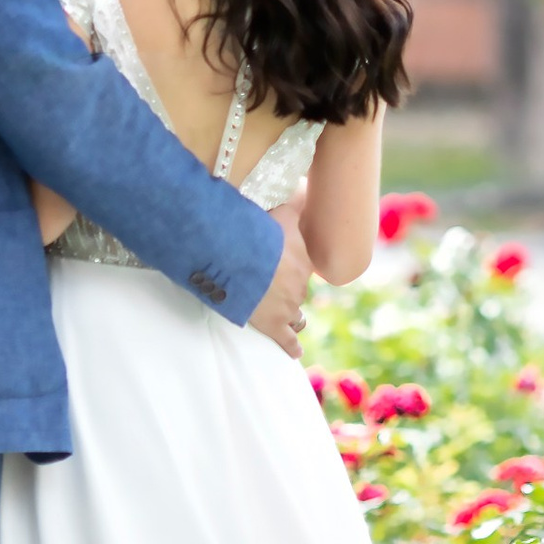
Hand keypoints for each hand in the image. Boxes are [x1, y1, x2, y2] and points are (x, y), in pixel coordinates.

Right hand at [245, 207, 310, 359]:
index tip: (284, 263)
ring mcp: (289, 307)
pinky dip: (291, 346)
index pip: (302, 264)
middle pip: (298, 289)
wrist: (242, 263)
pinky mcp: (275, 325)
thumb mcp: (277, 213)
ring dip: (293, 315)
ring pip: (297, 315)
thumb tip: (300, 191)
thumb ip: (289, 205)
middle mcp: (300, 285)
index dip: (292, 264)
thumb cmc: (257, 235)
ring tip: (288, 317)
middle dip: (289, 289)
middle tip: (274, 286)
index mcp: (302, 260)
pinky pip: (287, 340)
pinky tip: (296, 352)